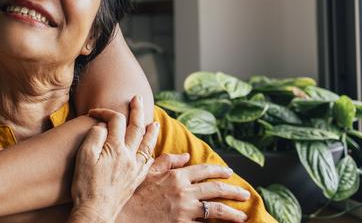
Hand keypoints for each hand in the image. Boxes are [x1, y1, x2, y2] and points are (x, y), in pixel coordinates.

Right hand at [69, 95, 158, 222]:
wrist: (95, 211)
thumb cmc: (85, 185)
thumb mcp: (84, 156)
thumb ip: (95, 136)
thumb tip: (103, 126)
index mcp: (115, 148)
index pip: (115, 120)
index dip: (105, 112)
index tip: (93, 113)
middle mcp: (129, 156)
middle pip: (136, 127)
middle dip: (137, 111)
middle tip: (137, 99)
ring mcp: (134, 169)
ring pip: (147, 144)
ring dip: (151, 131)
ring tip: (154, 122)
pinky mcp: (135, 180)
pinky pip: (148, 162)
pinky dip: (151, 152)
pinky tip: (150, 151)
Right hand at [117, 153, 250, 222]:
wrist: (126, 216)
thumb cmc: (135, 194)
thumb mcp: (148, 172)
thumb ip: (168, 161)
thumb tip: (186, 156)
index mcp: (176, 176)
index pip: (203, 170)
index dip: (219, 171)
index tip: (229, 172)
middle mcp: (183, 192)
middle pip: (215, 189)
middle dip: (233, 191)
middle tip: (245, 194)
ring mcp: (185, 210)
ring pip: (216, 209)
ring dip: (232, 213)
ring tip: (243, 215)